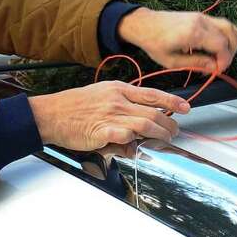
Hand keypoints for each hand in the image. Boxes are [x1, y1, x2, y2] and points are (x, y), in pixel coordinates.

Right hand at [28, 81, 190, 150]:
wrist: (51, 114)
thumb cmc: (74, 106)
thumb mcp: (102, 97)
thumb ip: (122, 110)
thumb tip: (138, 126)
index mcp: (119, 89)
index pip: (152, 94)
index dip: (172, 101)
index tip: (186, 107)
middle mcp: (117, 100)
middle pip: (153, 112)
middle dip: (169, 123)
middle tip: (175, 131)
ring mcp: (111, 115)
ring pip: (145, 124)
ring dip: (159, 134)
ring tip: (165, 140)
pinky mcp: (102, 131)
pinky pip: (125, 136)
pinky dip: (135, 142)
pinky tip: (139, 147)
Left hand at [118, 8, 236, 73]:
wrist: (144, 25)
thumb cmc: (154, 43)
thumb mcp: (172, 61)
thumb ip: (196, 63)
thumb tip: (214, 67)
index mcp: (194, 33)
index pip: (221, 46)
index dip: (224, 60)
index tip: (218, 70)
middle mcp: (200, 22)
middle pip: (228, 35)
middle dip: (230, 53)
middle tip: (221, 66)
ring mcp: (201, 17)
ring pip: (228, 26)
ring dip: (233, 41)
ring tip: (229, 55)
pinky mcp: (200, 16)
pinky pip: (220, 22)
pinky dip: (227, 33)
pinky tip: (228, 43)